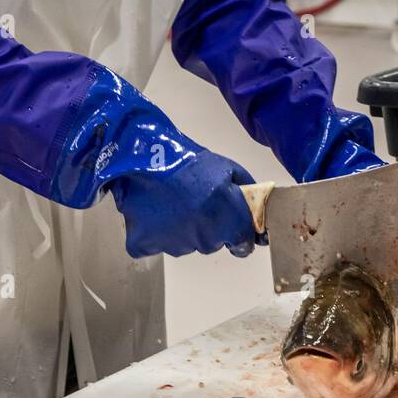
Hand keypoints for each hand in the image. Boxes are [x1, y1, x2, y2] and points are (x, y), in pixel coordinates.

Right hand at [49, 66, 259, 257]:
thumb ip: (247, 192)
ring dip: (180, 229)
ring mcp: (173, 244)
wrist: (141, 152)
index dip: (239, 236)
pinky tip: (151, 212)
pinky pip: (152, 245)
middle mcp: (204, 236)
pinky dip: (152, 234)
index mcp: (228, 218)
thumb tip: (256, 210)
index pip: (243, 244)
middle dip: (208, 227)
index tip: (232, 228)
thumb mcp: (227, 167)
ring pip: (183, 245)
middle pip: (211, 243)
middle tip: (194, 201)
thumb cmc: (186, 159)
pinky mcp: (144, 244)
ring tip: (170, 201)